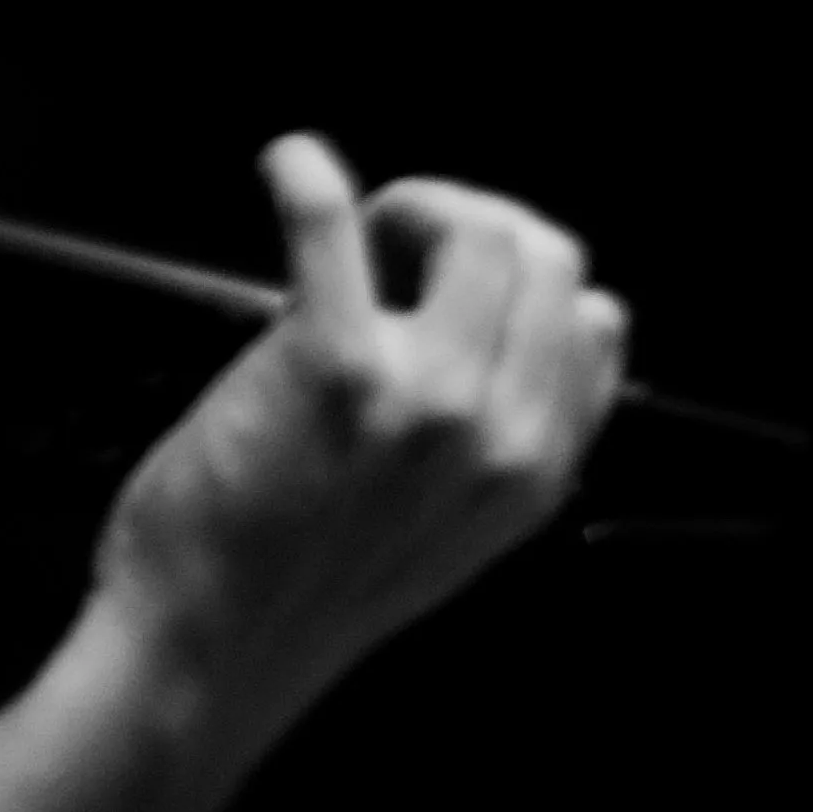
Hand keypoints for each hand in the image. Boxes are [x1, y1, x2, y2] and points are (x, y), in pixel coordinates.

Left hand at [91, 134, 628, 716]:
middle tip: (392, 259)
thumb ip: (502, 436)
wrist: (217, 641)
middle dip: (470, 229)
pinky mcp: (329, 365)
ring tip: (347, 242)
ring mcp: (424, 397)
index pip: (595, 319)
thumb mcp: (461, 528)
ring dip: (405, 207)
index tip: (453, 298)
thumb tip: (499, 317)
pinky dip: (305, 175)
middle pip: (543, 254)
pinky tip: (289, 170)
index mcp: (539, 469)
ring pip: (473, 227)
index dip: (523, 285)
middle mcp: (501, 432)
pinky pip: (333, 221)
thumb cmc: (312, 582)